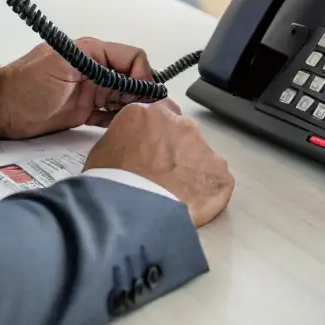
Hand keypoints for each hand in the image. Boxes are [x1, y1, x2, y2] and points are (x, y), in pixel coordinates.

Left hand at [0, 38, 154, 139]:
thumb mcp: (62, 66)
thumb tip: (128, 73)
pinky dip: (118, 120)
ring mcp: (89, 90)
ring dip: (133, 108)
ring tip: (138, 123)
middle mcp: (94, 69)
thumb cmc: (24, 85)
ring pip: (124, 97)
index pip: (133, 58)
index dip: (143, 76)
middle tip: (147, 114)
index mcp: (92, 52)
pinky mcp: (83, 110)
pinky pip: (109, 113)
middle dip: (143, 95)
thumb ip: (96, 66)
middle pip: (132, 79)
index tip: (145, 95)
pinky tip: (124, 128)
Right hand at [85, 102, 233, 226]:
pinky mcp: (219, 173)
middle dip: (176, 153)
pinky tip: (191, 206)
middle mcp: (180, 123)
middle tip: (162, 177)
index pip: (161, 114)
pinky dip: (207, 193)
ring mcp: (203, 147)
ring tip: (175, 196)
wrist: (130, 211)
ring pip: (201, 157)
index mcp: (150, 113)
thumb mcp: (105, 149)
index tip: (154, 150)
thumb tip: (131, 149)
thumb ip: (126, 139)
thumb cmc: (111, 183)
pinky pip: (216, 181)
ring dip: (191, 172)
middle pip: (183, 135)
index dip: (158, 135)